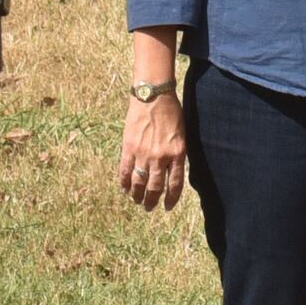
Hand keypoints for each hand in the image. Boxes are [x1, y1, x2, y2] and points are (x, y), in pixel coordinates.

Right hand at [118, 89, 188, 210]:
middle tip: (149, 207)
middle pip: (155, 187)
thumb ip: (177, 154)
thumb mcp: (182, 135)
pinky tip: (124, 189)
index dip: (171, 199)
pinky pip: (125, 170)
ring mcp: (143, 154)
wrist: (153, 96)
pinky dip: (124, 182)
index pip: (175, 185)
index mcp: (177, 154)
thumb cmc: (171, 112)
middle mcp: (160, 157)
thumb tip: (171, 172)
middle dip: (152, 201)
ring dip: (137, 195)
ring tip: (136, 201)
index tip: (167, 207)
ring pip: (139, 183)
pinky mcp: (128, 148)